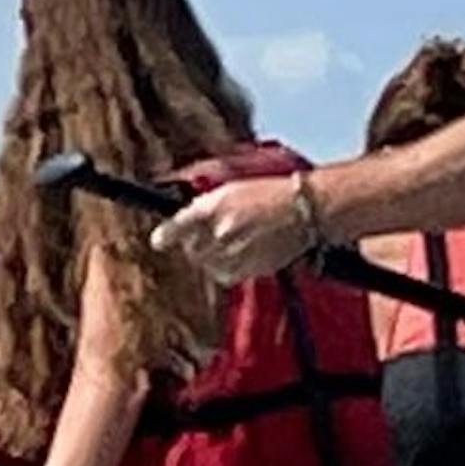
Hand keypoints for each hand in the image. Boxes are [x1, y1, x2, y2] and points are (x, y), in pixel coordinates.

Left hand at [151, 173, 311, 283]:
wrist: (305, 207)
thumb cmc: (271, 194)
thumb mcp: (232, 190)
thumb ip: (205, 208)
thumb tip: (182, 225)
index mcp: (215, 205)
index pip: (178, 226)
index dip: (166, 235)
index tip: (159, 241)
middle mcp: (221, 229)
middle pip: (191, 249)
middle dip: (196, 243)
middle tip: (212, 235)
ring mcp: (235, 251)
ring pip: (207, 264)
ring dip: (212, 257)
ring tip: (233, 242)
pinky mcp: (249, 267)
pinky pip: (225, 275)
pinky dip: (227, 268)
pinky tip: (242, 254)